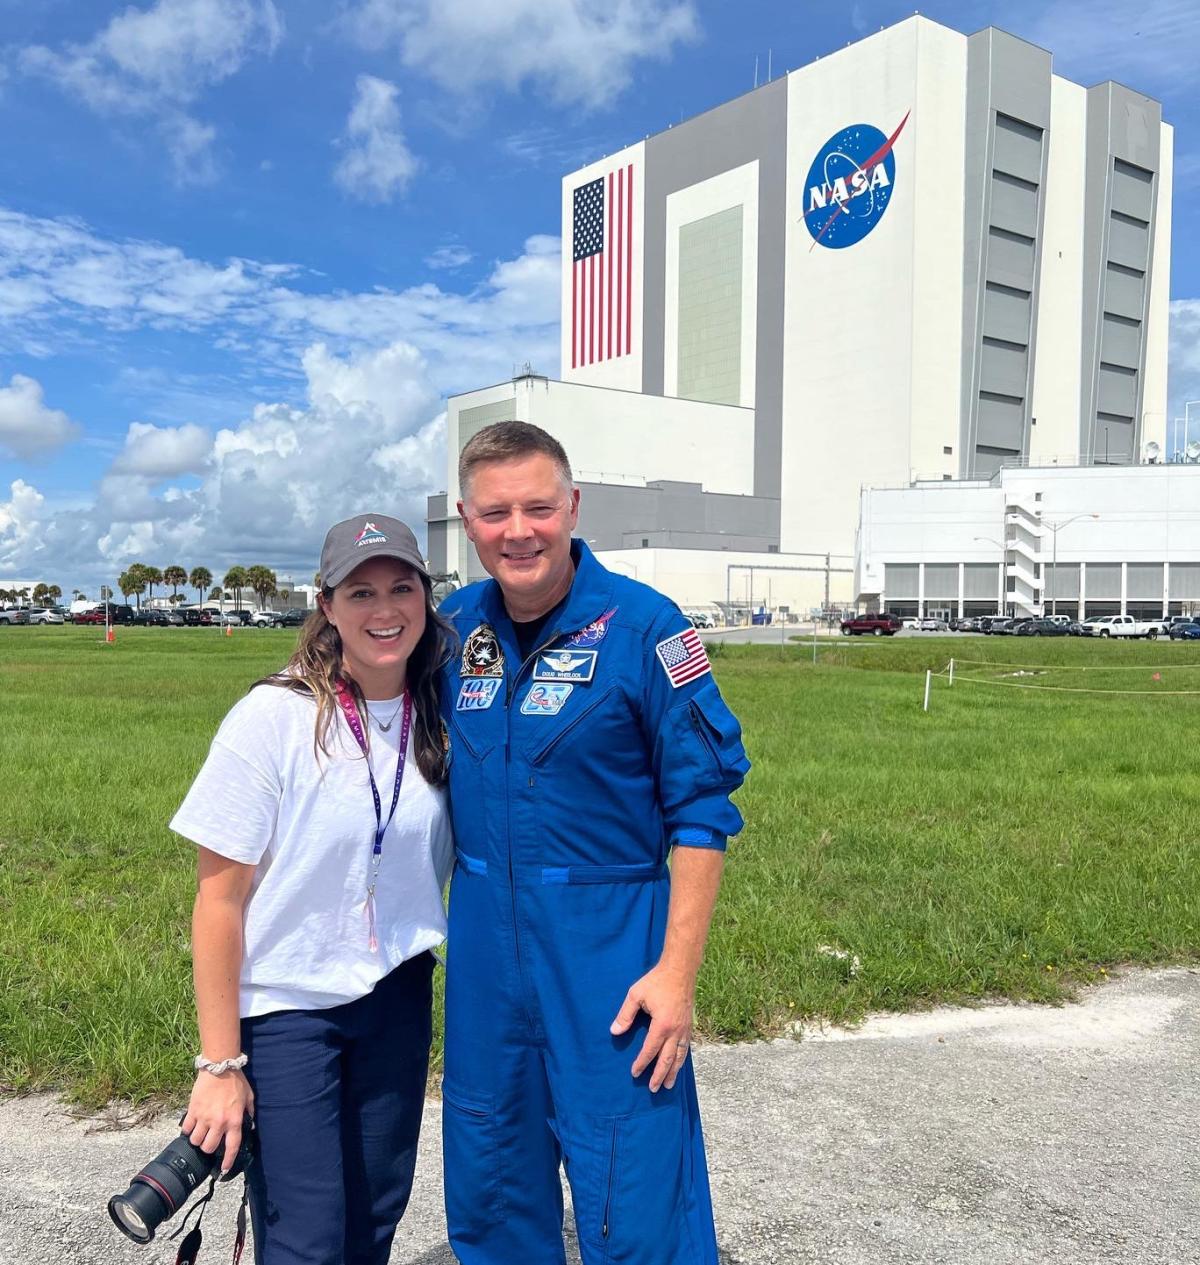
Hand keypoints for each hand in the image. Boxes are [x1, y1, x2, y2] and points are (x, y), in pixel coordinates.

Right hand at [181, 1068, 254, 1172]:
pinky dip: (187, 1131)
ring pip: (196, 1141)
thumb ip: (249, 1113)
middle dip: (208, 1148)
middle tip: (210, 1141)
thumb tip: (249, 1126)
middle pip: (209, 1148)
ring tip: (201, 1133)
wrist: (220, 1067)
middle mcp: (219, 1122)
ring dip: (197, 1140)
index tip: (223, 1169)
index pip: (232, 1147)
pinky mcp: (193, 1111)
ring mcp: (204, 1118)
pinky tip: (192, 1126)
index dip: (227, 1161)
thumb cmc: (236, 1081)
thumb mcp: (249, 1097)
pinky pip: (186, 1129)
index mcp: (234, 1120)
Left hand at [610, 964, 694, 1092]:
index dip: (642, 1063)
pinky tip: (679, 1064)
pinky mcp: (689, 1025)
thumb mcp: (636, 994)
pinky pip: (686, 1047)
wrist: (680, 970)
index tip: (635, 1073)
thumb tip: (614, 1032)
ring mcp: (685, 1029)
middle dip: (659, 1075)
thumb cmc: (656, 981)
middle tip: (653, 1089)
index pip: (650, 1050)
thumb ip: (625, 1015)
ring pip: (680, 1056)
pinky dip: (682, 1059)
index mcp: (662, 1025)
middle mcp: (676, 1031)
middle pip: (667, 1059)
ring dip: (673, 1072)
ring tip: (668, 1085)